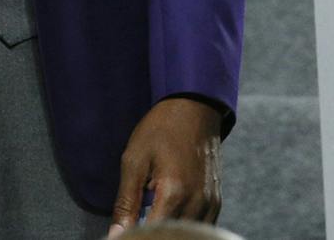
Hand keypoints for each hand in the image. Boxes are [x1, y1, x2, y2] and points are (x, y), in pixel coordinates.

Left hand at [109, 96, 222, 233]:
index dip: (136, 237)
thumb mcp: (134, 161)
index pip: (153, 234)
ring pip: (189, 235)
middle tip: (136, 223)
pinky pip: (202, 226)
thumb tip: (116, 236)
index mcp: (174, 193)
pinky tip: (170, 218)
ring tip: (151, 219)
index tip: (124, 234)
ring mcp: (211, 202)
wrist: (195, 106)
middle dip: (154, 236)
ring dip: (171, 232)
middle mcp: (197, 202)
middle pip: (173, 237)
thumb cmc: (162, 129)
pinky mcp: (217, 199)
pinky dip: (185, 229)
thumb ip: (125, 203)